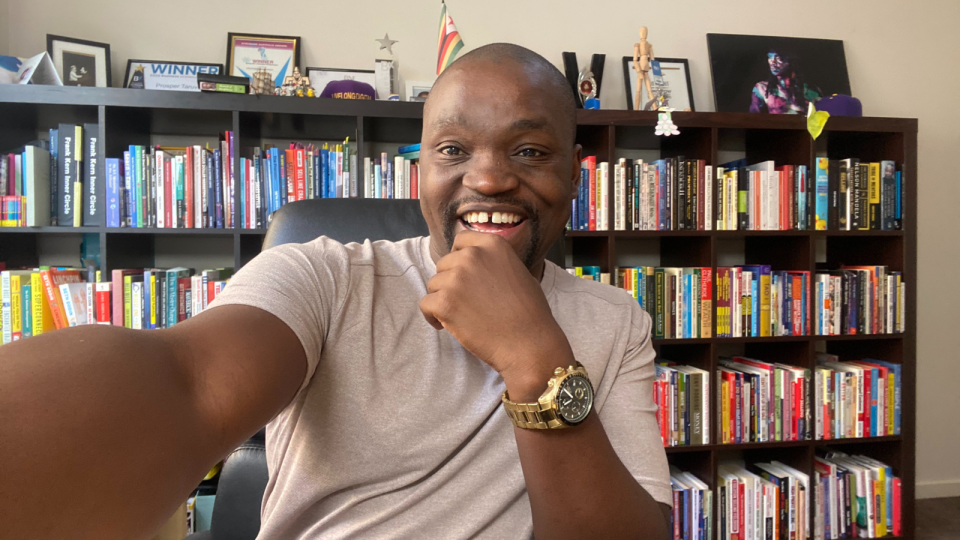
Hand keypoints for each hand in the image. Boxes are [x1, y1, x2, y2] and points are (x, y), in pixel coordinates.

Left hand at [420, 231, 571, 397]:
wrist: (529, 343)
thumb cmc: (530, 313)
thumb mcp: (518, 272)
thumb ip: (494, 263)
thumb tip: (478, 266)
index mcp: (492, 244)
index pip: (460, 241)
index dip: (458, 258)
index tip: (462, 275)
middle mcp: (472, 256)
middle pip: (444, 264)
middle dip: (450, 282)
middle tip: (465, 302)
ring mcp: (456, 278)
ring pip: (433, 285)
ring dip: (443, 300)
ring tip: (461, 316)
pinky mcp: (444, 302)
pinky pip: (425, 304)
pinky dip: (433, 317)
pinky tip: (447, 326)